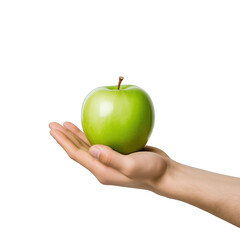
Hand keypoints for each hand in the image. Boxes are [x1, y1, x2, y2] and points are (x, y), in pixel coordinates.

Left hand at [49, 122, 172, 193]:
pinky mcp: (116, 153)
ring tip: (65, 125)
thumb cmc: (151, 171)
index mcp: (102, 170)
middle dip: (65, 137)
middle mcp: (102, 165)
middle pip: (78, 149)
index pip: (77, 154)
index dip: (64, 142)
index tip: (53, 129)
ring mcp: (109, 159)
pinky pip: (99, 142)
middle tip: (53, 124)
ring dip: (75, 135)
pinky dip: (91, 134)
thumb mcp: (132, 166)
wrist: (164, 173)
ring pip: (87, 145)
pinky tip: (88, 127)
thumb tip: (92, 149)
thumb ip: (111, 159)